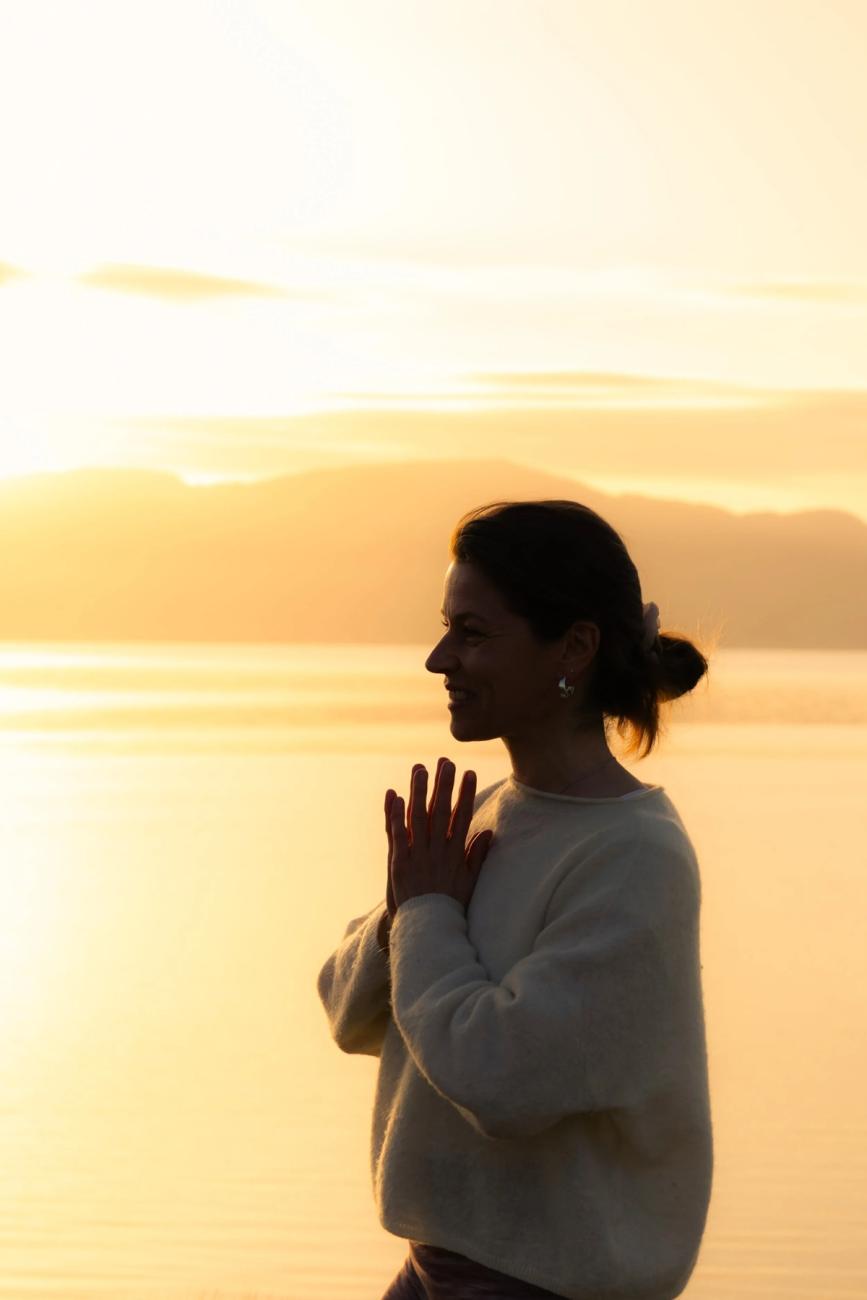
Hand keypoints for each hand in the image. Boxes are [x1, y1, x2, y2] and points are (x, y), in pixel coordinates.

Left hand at [384, 757, 493, 918]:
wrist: (426, 930)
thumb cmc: (449, 907)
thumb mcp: (469, 882)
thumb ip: (476, 856)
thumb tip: (488, 833)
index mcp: (455, 855)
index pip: (462, 817)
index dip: (466, 794)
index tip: (470, 773)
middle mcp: (437, 852)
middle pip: (440, 812)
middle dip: (443, 785)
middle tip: (446, 762)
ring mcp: (417, 857)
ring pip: (418, 818)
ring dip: (419, 792)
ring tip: (420, 770)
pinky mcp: (399, 864)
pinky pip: (397, 835)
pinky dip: (396, 816)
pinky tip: (396, 797)